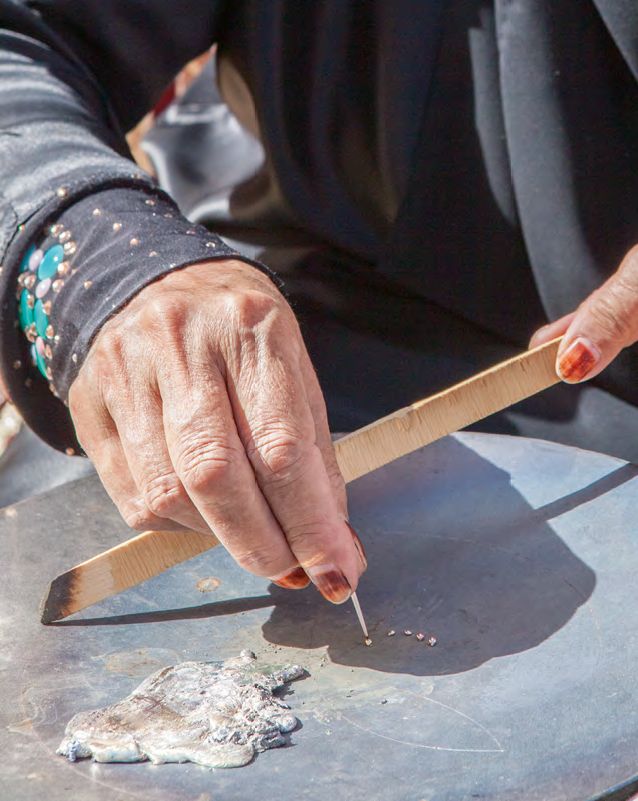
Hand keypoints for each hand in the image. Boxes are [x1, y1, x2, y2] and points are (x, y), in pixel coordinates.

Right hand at [69, 260, 364, 599]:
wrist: (154, 276)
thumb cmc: (239, 330)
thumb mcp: (291, 364)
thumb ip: (313, 451)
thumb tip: (331, 541)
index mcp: (252, 328)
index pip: (281, 445)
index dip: (309, 520)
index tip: (335, 568)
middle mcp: (184, 346)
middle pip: (217, 474)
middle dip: (260, 541)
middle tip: (291, 570)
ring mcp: (130, 374)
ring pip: (170, 493)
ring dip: (219, 538)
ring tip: (252, 536)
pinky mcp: (92, 405)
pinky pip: (134, 497)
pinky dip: (179, 523)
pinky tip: (204, 514)